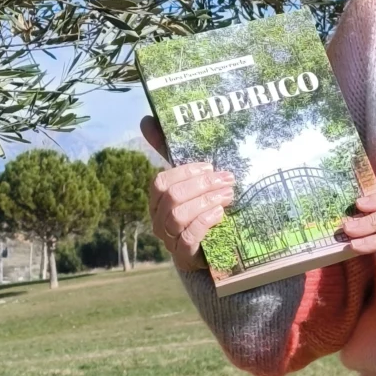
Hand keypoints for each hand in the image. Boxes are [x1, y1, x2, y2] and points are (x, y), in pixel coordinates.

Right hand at [140, 115, 231, 271]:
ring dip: (207, 201)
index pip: (161, 182)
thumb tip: (146, 120)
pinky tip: (221, 213)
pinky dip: (206, 221)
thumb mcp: (190, 183)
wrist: (211, 252)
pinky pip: (190, 236)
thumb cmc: (199, 210)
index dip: (185, 172)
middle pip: (172, 197)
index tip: (210, 166)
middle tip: (227, 179)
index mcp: (157, 201)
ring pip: (179, 215)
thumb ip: (171, 154)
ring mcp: (169, 239)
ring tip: (228, 195)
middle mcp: (159, 220)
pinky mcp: (184, 255)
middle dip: (202, 185)